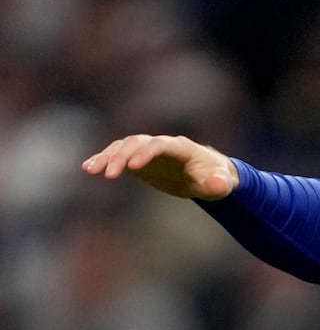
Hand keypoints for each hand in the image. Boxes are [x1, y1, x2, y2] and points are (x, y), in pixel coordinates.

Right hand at [81, 134, 237, 199]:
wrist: (207, 176)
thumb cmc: (215, 178)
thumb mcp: (221, 184)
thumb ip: (219, 184)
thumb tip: (219, 185)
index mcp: (181, 147)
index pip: (161, 145)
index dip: (147, 153)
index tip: (134, 168)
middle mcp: (160, 145)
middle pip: (137, 143)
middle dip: (122, 156)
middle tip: (109, 175)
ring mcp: (147, 151)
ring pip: (123, 147)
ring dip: (106, 157)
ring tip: (90, 170)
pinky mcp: (138, 160)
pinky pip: (118, 156)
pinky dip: (104, 160)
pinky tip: (88, 168)